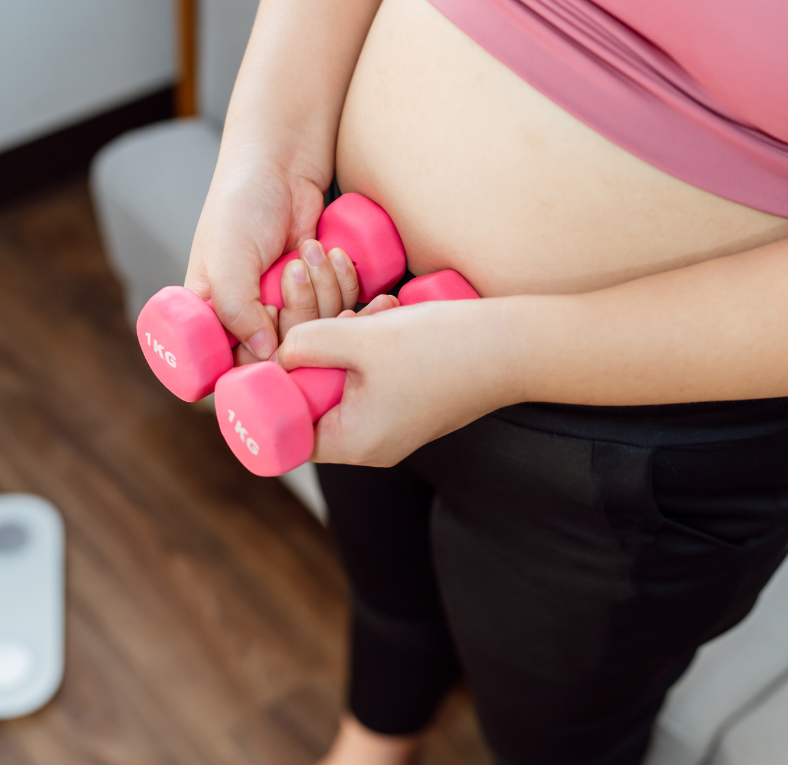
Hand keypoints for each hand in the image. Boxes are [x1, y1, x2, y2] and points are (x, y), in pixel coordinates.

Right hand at [184, 156, 326, 361]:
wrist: (282, 164)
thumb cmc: (242, 203)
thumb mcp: (228, 256)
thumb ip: (235, 309)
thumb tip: (264, 354)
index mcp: (214, 316)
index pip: (233, 365)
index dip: (258, 356)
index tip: (272, 324)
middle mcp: (251, 318)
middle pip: (285, 351)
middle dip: (299, 310)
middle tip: (291, 269)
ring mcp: (290, 306)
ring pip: (319, 331)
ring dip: (324, 289)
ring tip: (308, 250)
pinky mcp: (322, 292)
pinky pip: (344, 310)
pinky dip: (345, 283)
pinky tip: (333, 253)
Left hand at [275, 296, 519, 465]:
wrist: (515, 346)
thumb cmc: (444, 348)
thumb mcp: (363, 338)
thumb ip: (308, 342)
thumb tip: (279, 350)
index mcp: (353, 442)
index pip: (287, 428)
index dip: (272, 388)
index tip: (271, 347)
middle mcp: (369, 441)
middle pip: (313, 396)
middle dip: (310, 344)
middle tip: (313, 299)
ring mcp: (390, 420)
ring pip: (342, 376)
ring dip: (341, 332)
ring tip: (358, 298)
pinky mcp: (407, 399)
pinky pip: (370, 371)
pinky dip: (369, 339)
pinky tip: (386, 309)